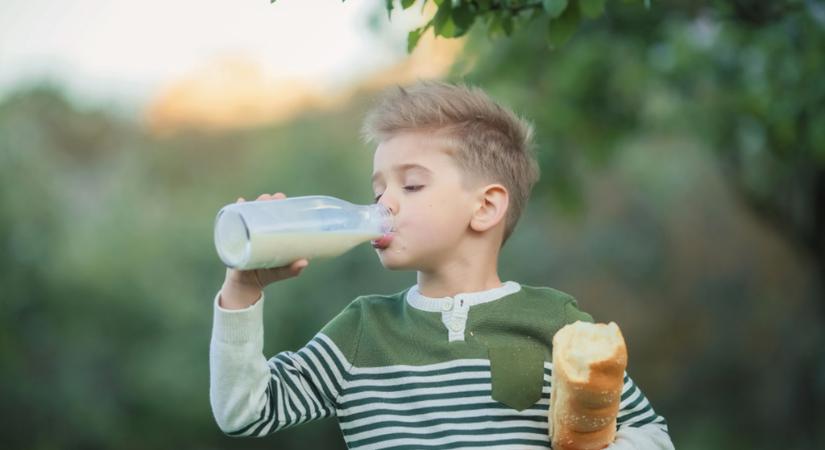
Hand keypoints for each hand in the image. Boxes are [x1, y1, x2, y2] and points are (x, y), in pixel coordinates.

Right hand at [219, 193, 308, 308]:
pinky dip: (235, 212)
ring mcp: (246, 233)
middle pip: (261, 211)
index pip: (275, 214)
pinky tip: (239, 202)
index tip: (281, 197)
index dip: (278, 203)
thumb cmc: (267, 275)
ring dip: (252, 203)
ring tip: (258, 200)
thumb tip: (305, 262)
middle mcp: (259, 231)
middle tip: (269, 198)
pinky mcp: (235, 239)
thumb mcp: (281, 272)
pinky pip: (233, 223)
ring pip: (248, 214)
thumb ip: (292, 269)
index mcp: (272, 234)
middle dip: (265, 201)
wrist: (246, 286)